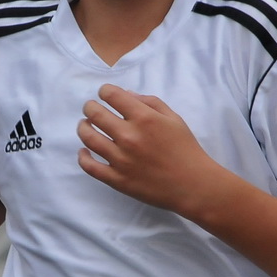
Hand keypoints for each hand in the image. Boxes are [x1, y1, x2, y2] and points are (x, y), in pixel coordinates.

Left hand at [77, 85, 228, 218]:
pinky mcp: (117, 179)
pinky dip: (83, 157)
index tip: (105, 94)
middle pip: (94, 114)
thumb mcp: (174, 118)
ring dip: (83, 127)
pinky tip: (84, 151)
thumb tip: (126, 95)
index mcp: (144, 118)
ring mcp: (120, 159)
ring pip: (88, 138)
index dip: (104, 91)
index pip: (111, 95)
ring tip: (85, 125)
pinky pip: (90, 167)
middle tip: (91, 108)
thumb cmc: (186, 149)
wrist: (193, 185)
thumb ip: (150, 102)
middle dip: (90, 107)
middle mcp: (129, 136)